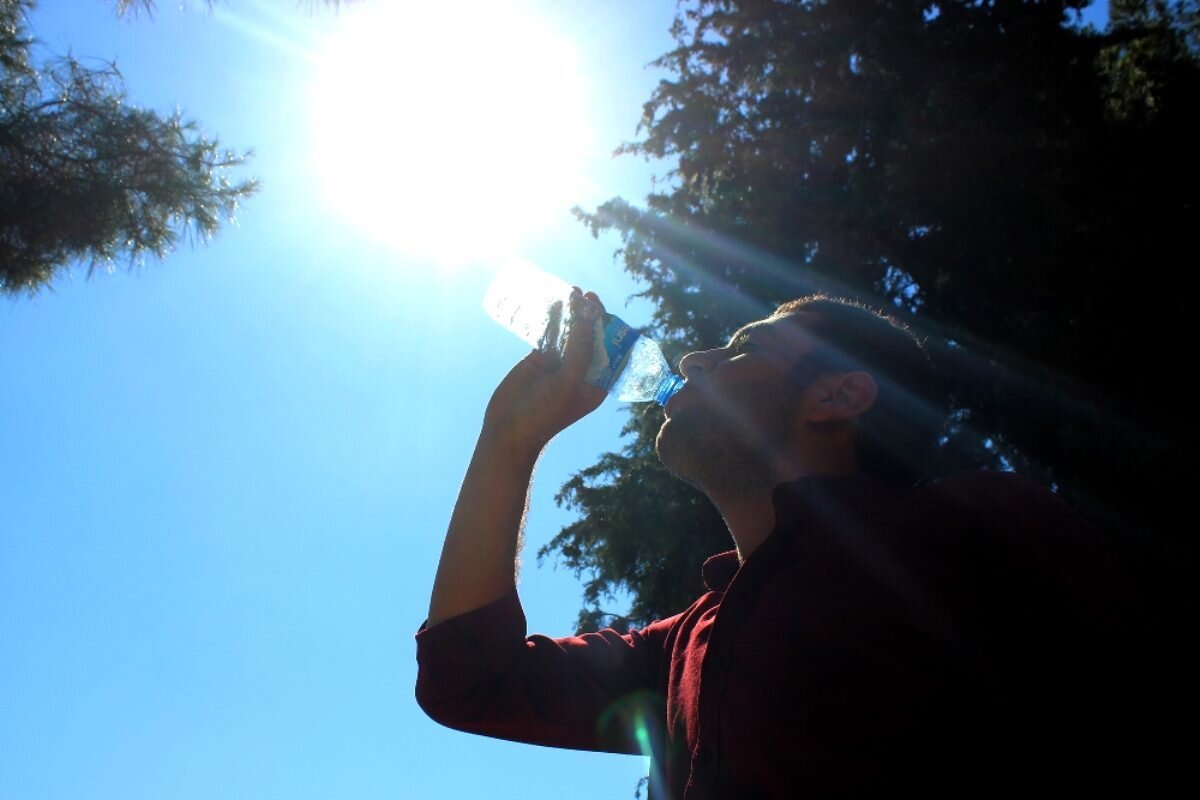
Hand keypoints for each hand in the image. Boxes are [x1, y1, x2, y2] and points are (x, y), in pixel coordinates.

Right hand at [481, 288, 606, 457]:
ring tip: (572, 291)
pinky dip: (552, 318)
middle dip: (590, 316)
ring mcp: (560, 364)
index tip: (603, 309)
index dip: (608, 328)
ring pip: (569, 332)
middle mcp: (581, 371)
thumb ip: (580, 351)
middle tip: (588, 295)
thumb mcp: (568, 383)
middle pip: (590, 337)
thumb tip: (589, 318)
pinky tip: (553, 301)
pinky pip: (550, 334)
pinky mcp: (540, 358)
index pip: (609, 351)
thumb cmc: (544, 413)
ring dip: (572, 313)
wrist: (508, 429)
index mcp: (596, 383)